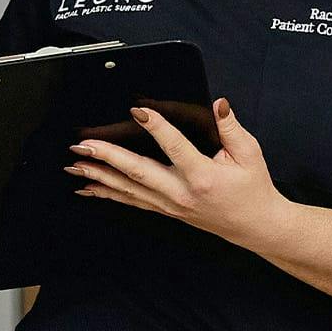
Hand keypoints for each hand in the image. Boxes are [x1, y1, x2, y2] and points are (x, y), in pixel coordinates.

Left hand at [66, 98, 290, 249]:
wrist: (256, 226)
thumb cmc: (253, 188)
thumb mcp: (249, 153)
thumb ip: (230, 127)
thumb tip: (218, 104)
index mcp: (203, 176)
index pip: (175, 147)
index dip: (156, 127)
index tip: (138, 111)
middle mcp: (181, 193)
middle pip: (138, 172)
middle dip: (107, 157)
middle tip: (83, 145)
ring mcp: (171, 205)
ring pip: (129, 189)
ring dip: (99, 175)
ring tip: (75, 164)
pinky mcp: (166, 210)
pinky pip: (132, 201)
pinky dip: (108, 193)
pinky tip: (89, 187)